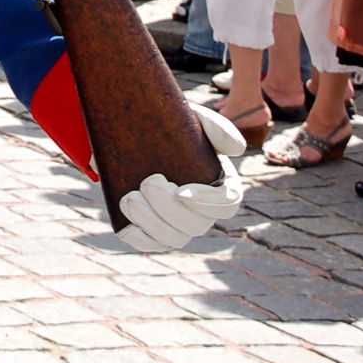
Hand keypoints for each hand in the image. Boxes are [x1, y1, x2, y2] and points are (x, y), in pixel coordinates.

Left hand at [117, 105, 244, 253]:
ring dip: (151, 223)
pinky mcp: (156, 230)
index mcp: (221, 185)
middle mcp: (204, 211)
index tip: (182, 192)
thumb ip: (218, 128)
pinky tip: (127, 227)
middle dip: (169, 209)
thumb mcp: (196, 118)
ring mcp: (180, 223)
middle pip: (196, 225)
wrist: (138, 129)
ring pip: (174, 238)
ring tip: (129, 199)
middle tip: (148, 182)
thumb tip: (236, 150)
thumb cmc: (174, 123)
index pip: (227, 205)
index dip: (208, 204)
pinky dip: (140, 239)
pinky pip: (152, 244)